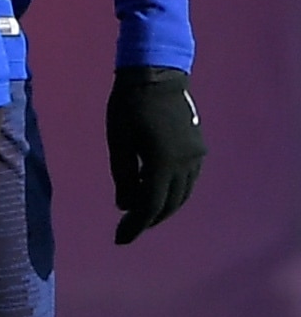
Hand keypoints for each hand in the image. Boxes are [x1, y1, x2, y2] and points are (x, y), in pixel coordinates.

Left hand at [106, 68, 203, 244]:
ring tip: (141, 215)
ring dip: (163, 208)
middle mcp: (185, 164)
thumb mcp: (118, 142)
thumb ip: (123, 176)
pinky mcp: (198, 149)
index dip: (135, 226)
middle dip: (148, 220)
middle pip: (168, 204)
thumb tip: (125, 206)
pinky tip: (157, 193)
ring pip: (182, 194)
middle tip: (128, 229)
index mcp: (162, 164)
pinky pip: (188, 181)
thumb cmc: (128, 107)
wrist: (157, 77)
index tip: (119, 239)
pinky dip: (173, 192)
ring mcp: (196, 156)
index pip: (149, 206)